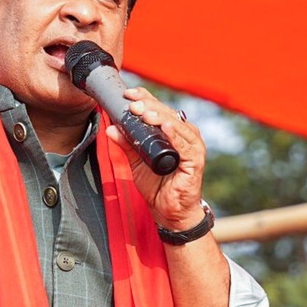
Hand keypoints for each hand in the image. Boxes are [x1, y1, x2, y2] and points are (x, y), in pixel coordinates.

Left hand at [105, 87, 206, 231]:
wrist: (169, 212)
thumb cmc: (157, 185)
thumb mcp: (136, 162)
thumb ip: (126, 145)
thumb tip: (110, 128)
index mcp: (171, 131)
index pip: (159, 109)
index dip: (145, 98)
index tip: (129, 94)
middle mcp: (184, 135)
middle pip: (167, 114)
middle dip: (148, 106)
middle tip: (132, 104)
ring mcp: (192, 147)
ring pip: (176, 126)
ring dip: (160, 118)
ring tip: (145, 114)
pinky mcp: (196, 161)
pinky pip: (185, 146)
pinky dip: (175, 136)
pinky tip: (166, 128)